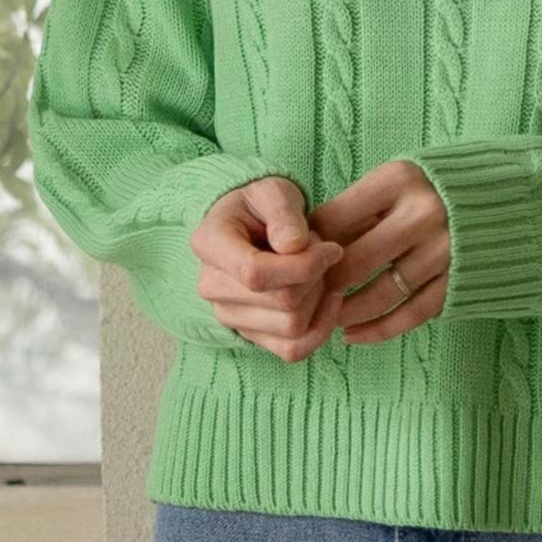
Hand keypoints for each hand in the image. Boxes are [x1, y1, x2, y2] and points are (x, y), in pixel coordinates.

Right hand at [189, 175, 344, 362]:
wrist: (253, 223)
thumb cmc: (264, 204)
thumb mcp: (274, 191)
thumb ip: (284, 214)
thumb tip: (294, 246)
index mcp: (210, 244)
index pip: (256, 273)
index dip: (304, 265)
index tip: (332, 248)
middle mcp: (211, 286)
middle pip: (282, 302)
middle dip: (317, 277)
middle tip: (323, 252)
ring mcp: (229, 315)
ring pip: (292, 327)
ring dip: (320, 299)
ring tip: (318, 270)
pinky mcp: (250, 335)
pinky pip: (293, 350)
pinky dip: (321, 328)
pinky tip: (328, 299)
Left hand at [308, 159, 450, 343]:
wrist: (504, 196)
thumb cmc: (432, 188)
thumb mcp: (395, 181)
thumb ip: (357, 210)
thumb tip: (308, 249)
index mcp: (399, 180)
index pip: (333, 221)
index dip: (309, 246)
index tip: (300, 260)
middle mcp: (423, 214)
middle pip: (353, 263)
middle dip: (324, 285)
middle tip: (309, 296)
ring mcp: (444, 250)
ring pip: (380, 295)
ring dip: (347, 313)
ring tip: (329, 317)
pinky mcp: (459, 279)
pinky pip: (411, 314)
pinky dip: (378, 329)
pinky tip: (355, 334)